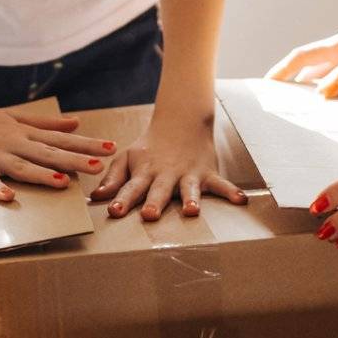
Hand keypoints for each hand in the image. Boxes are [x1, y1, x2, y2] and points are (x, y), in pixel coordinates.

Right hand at [0, 100, 113, 202]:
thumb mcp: (13, 117)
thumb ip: (45, 123)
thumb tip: (76, 123)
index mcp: (22, 132)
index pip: (59, 139)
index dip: (85, 144)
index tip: (111, 147)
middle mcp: (11, 142)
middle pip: (47, 153)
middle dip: (74, 160)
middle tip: (99, 167)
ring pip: (20, 166)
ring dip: (42, 175)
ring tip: (63, 184)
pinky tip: (8, 198)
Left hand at [89, 111, 246, 219]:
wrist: (180, 122)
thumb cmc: (149, 148)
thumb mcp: (127, 159)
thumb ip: (113, 179)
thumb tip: (96, 197)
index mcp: (144, 172)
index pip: (130, 187)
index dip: (122, 199)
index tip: (114, 211)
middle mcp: (166, 175)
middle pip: (159, 190)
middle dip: (155, 202)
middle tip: (150, 215)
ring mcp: (188, 174)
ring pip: (189, 189)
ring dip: (191, 199)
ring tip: (193, 211)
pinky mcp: (207, 173)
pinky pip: (221, 184)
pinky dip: (231, 192)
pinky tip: (241, 201)